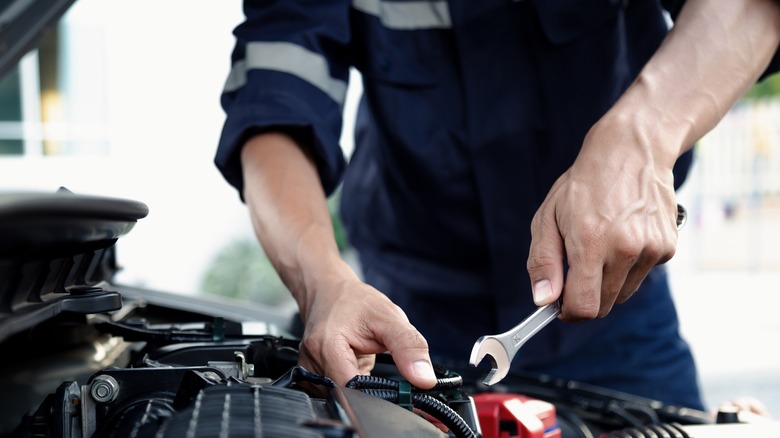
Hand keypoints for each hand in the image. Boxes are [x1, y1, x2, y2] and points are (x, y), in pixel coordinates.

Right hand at [297, 277, 437, 388]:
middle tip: (385, 374)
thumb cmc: (356, 301)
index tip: (397, 394)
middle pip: (345, 396)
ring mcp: (309, 370)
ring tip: (364, 359)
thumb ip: (409, 347)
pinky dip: (352, 385)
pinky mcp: (313, 376)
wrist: (329, 291)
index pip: (351, 391)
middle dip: (371, 392)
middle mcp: (312, 361)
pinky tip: (356, 365)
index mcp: (327, 346)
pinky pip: (335, 392)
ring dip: (360, 388)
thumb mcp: (390, 317)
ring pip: (341, 397)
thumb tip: (425, 379)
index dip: (376, 397)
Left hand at [527, 118, 680, 319]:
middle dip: (585, 296)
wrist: (630, 151)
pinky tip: (623, 236)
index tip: (560, 305)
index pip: (584, 307)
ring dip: (607, 282)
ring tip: (601, 245)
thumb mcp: (547, 218)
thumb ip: (543, 262)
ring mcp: (650, 249)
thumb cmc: (582, 186)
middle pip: (603, 306)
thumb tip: (543, 301)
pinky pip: (641, 275)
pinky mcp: (667, 247)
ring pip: (622, 293)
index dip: (568, 312)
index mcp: (590, 242)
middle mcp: (624, 249)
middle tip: (576, 268)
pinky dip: (629, 266)